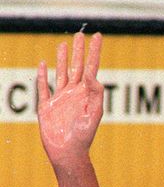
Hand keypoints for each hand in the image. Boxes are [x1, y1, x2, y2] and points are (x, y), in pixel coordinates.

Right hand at [37, 32, 103, 166]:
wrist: (68, 152)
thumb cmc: (84, 136)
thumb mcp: (94, 113)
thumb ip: (95, 93)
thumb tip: (92, 74)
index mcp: (87, 93)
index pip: (92, 67)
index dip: (95, 51)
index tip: (98, 36)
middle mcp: (75, 93)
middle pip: (77, 66)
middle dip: (79, 50)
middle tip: (81, 34)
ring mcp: (60, 98)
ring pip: (61, 72)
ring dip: (62, 58)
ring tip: (63, 44)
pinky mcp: (47, 106)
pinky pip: (43, 87)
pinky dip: (42, 75)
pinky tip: (43, 64)